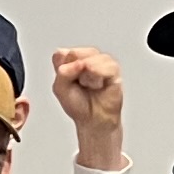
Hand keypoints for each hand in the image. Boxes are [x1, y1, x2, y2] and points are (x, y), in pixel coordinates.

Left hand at [48, 47, 124, 166]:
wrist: (94, 120)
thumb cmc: (78, 104)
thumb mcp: (60, 89)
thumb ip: (63, 73)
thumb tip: (80, 63)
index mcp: (70, 60)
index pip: (61, 54)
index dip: (62, 70)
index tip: (67, 82)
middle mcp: (86, 58)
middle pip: (74, 53)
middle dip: (74, 73)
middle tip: (80, 85)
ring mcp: (100, 61)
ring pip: (90, 58)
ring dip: (87, 77)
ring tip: (90, 86)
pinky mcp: (113, 68)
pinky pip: (106, 65)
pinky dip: (99, 77)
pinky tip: (99, 86)